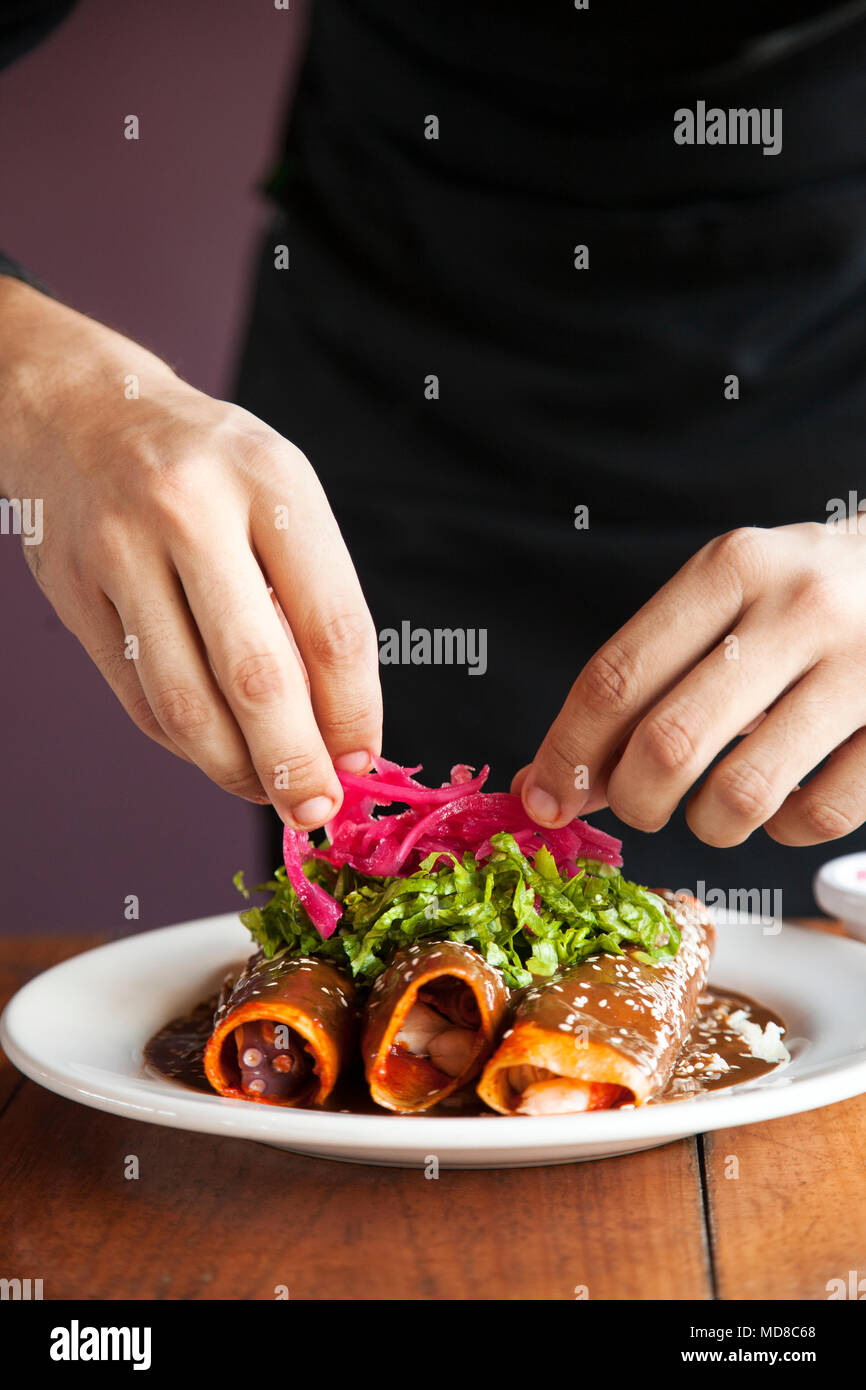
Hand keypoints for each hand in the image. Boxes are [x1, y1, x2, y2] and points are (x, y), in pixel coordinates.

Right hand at [0, 278, 380, 827]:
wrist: (83, 412)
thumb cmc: (209, 467)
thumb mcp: (279, 493)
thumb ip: (311, 597)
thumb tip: (340, 726)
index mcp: (270, 480)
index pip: (333, 624)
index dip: (356, 710)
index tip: (365, 758)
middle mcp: (191, 511)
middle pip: (258, 675)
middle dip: (297, 763)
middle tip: (317, 808)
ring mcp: (121, 551)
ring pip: (187, 701)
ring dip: (236, 770)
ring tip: (269, 792)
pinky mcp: (74, 592)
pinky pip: (140, 698)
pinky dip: (186, 744)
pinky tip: (218, 754)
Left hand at [514, 523, 865, 847]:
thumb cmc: (803, 596)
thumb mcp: (724, 599)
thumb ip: (644, 678)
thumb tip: (552, 781)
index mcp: (732, 567)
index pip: (617, 676)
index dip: (566, 752)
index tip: (543, 800)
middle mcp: (798, 608)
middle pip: (668, 742)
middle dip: (632, 799)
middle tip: (638, 807)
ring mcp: (863, 666)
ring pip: (742, 794)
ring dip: (708, 825)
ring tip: (714, 809)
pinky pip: (818, 816)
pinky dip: (783, 829)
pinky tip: (782, 802)